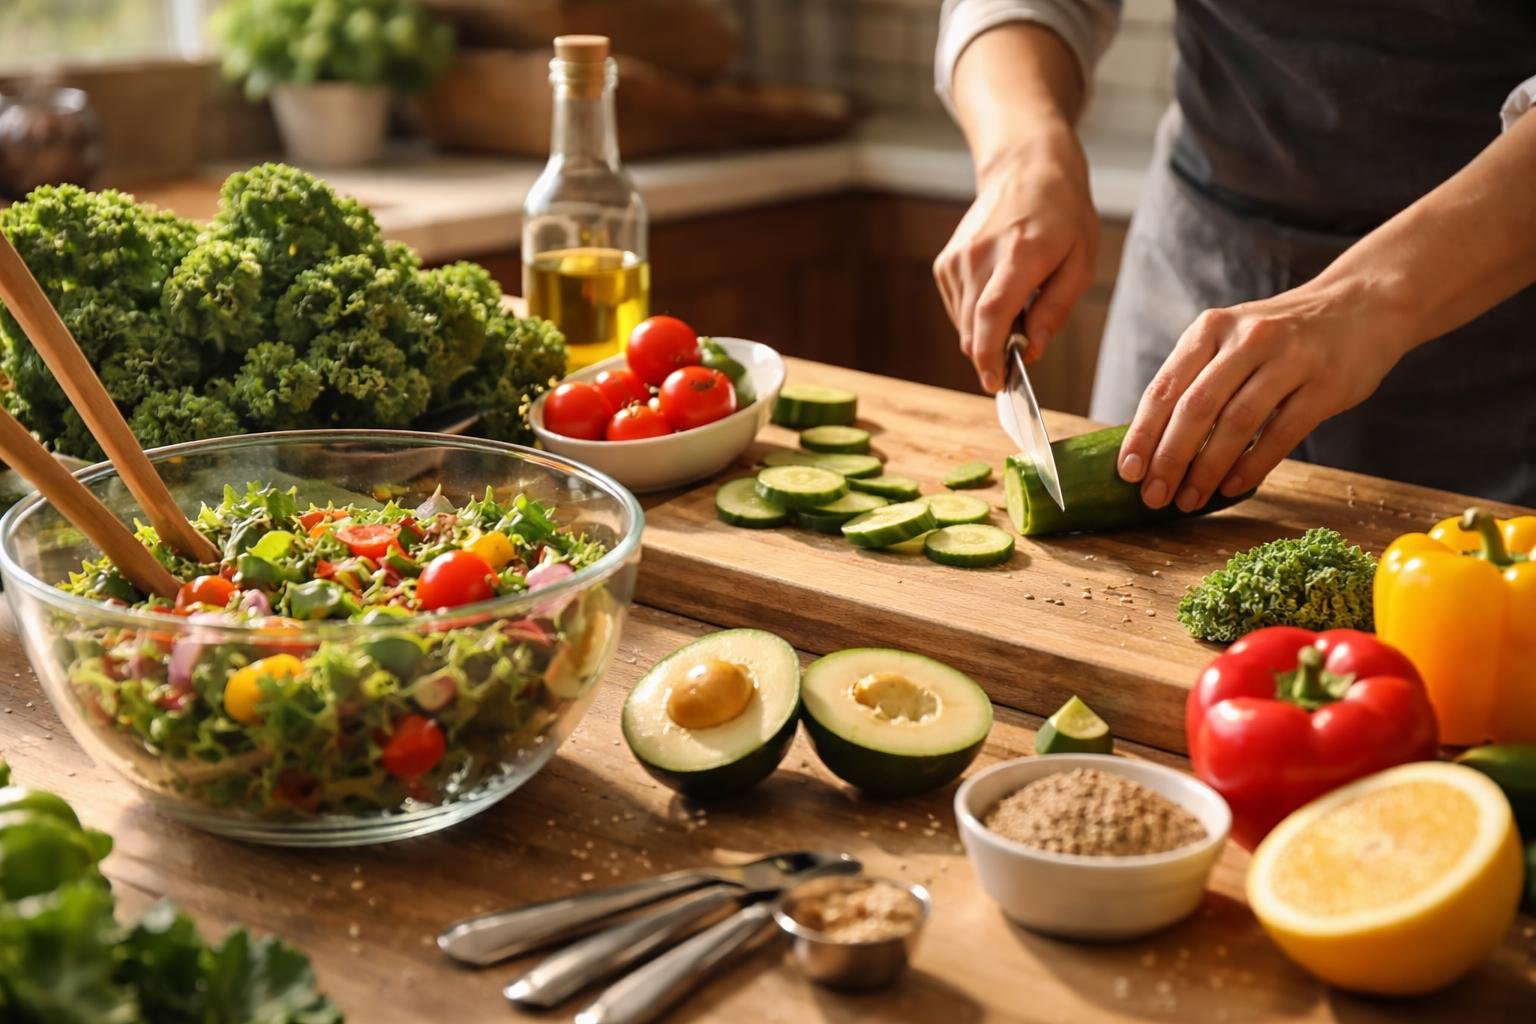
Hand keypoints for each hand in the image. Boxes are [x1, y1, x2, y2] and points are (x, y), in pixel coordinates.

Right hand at [932, 127, 1097, 392]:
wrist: (1025, 169)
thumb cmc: (1062, 215)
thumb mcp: (1080, 262)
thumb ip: (1056, 309)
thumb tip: (1032, 350)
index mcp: (1018, 254)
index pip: (992, 314)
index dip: (990, 355)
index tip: (996, 384)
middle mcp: (978, 256)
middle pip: (973, 328)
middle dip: (993, 354)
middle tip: (1021, 349)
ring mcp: (956, 260)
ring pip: (963, 324)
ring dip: (986, 333)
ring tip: (1017, 306)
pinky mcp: (944, 264)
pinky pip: (957, 310)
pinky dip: (976, 317)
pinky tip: (998, 294)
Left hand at [1116, 281, 1411, 509]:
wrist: (1362, 303)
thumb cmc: (1282, 335)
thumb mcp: (1232, 338)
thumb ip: (1198, 378)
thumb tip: (1153, 444)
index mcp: (1211, 328)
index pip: (1165, 387)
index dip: (1142, 433)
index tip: (1126, 472)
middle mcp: (1247, 339)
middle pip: (1196, 407)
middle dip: (1170, 458)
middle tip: (1153, 495)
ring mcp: (1290, 359)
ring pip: (1237, 422)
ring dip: (1208, 469)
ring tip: (1189, 500)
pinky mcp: (1326, 384)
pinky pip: (1281, 433)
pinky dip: (1252, 465)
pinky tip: (1232, 487)